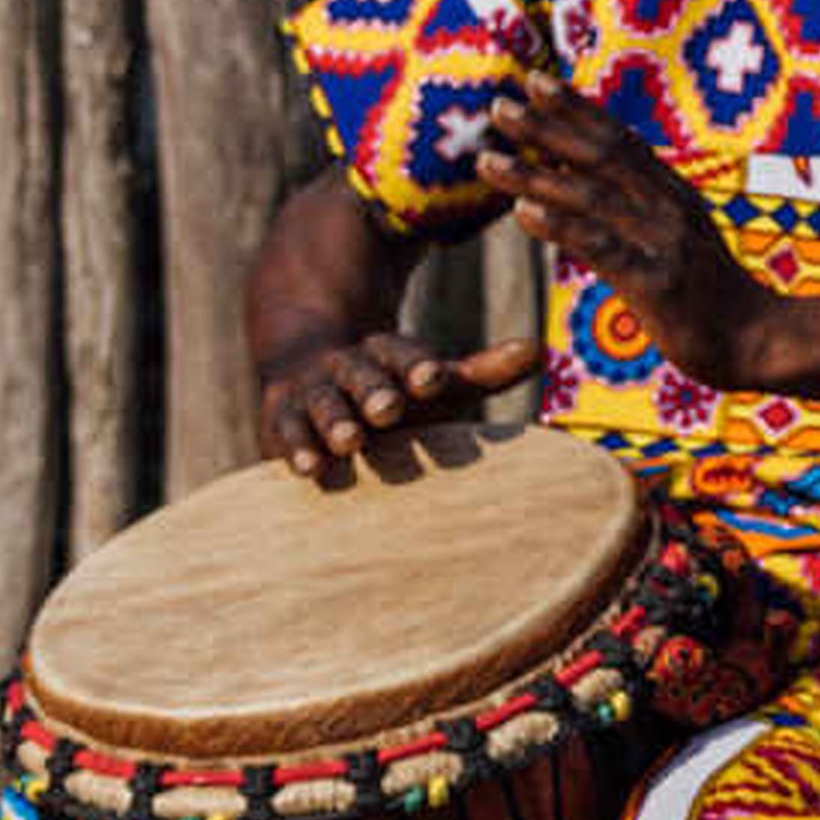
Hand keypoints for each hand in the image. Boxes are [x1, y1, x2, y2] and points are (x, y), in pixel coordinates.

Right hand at [257, 329, 542, 475]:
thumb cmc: (393, 393)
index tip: (434, 378)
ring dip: (335, 420)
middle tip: (390, 408)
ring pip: (323, 403)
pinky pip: (286, 433)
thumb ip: (483, 371)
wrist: (310, 377)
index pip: (403, 355)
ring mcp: (313, 393)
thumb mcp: (435, 382)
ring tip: (350, 439)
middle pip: (361, 376)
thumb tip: (538, 349)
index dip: (418, 366)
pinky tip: (309, 469)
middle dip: (376, 392)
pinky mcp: (282, 421)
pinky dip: (296, 449)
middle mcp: (348, 368)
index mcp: (388, 355)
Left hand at [478, 79, 773, 390]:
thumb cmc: (709, 295)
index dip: (578, 109)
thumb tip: (570, 178)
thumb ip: (632, 209)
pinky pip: (602, 248)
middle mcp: (669, 208)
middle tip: (499, 104)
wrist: (759, 340)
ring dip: (536, 176)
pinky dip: (561, 227)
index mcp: (673, 194)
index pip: (621, 139)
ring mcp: (665, 243)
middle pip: (602, 156)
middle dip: (548, 128)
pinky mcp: (657, 283)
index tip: (535, 80)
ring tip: (487, 160)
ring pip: (592, 197)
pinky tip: (522, 215)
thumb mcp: (676, 238)